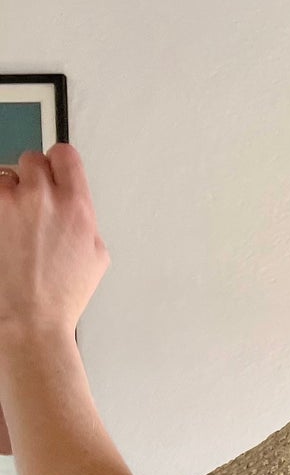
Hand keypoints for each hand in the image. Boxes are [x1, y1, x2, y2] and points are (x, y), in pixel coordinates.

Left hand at [0, 144, 109, 343]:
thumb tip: (74, 207)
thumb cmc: (61, 296)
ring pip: (4, 177)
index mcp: (76, 206)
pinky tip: (3, 234)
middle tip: (30, 206)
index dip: (58, 165)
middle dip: (31, 180)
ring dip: (7, 196)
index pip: (65, 155)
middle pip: (32, 160)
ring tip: (12, 228)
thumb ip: (85, 220)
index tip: (54, 175)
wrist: (29, 319)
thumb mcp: (96, 258)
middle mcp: (42, 197)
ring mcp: (8, 202)